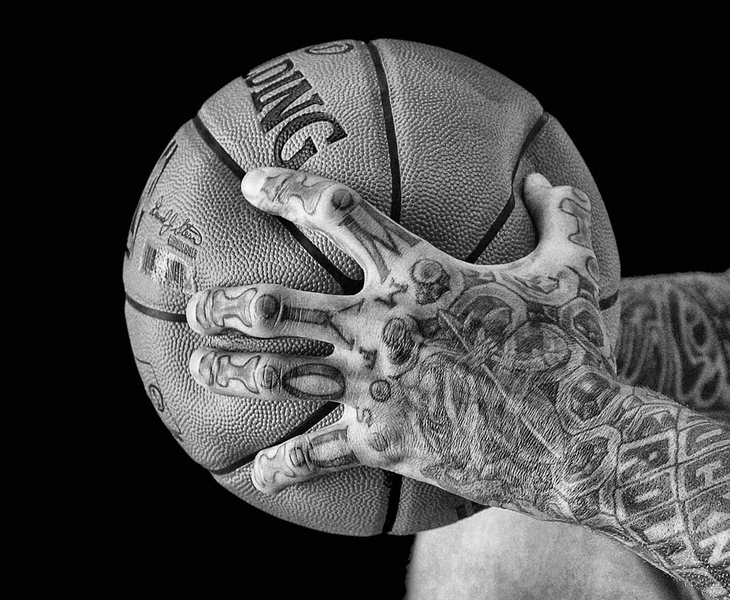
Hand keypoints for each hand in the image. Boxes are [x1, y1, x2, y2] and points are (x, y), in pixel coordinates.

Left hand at [186, 167, 615, 515]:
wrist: (579, 437)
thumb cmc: (574, 351)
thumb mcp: (576, 272)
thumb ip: (563, 218)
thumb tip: (551, 181)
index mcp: (418, 276)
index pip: (338, 214)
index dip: (288, 191)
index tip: (252, 184)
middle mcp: (380, 327)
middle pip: (276, 308)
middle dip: (225, 305)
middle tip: (197, 304)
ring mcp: (374, 386)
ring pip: (274, 378)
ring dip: (227, 373)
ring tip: (196, 368)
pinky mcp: (381, 440)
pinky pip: (315, 456)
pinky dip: (281, 468)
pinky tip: (258, 476)